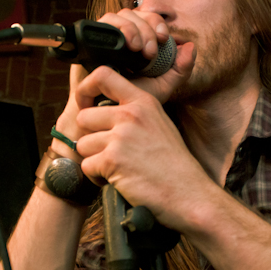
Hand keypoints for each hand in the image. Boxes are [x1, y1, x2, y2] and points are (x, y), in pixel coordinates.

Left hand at [74, 65, 212, 230]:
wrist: (188, 194)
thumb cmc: (173, 165)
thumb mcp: (158, 124)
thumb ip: (133, 113)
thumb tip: (100, 110)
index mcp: (142, 102)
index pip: (103, 75)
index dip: (85, 89)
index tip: (84, 104)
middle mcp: (130, 115)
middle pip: (83, 117)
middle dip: (90, 137)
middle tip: (109, 153)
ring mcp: (121, 136)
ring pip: (82, 144)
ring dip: (94, 160)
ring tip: (118, 169)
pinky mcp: (112, 159)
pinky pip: (86, 166)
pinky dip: (97, 177)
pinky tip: (119, 180)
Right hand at [95, 9, 195, 103]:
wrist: (108, 115)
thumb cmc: (132, 101)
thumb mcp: (163, 87)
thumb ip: (181, 69)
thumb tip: (190, 46)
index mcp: (137, 40)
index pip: (146, 18)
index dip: (157, 23)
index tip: (164, 39)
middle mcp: (119, 37)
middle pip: (132, 14)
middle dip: (145, 28)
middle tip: (151, 51)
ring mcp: (103, 39)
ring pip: (116, 16)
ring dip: (131, 28)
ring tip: (137, 49)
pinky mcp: (89, 44)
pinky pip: (100, 25)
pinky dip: (116, 29)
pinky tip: (125, 45)